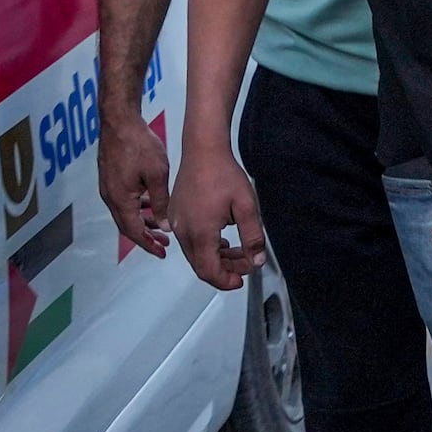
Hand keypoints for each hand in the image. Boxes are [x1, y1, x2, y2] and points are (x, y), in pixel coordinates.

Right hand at [98, 105, 173, 257]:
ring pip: (125, 212)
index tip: (162, 253)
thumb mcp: (157, 175)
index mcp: (120, 199)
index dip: (148, 244)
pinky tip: (150, 203)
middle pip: (127, 225)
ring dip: (142, 221)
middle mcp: (110, 196)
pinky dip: (136, 207)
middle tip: (164, 244)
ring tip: (160, 226)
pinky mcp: (110, 177)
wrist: (119, 119)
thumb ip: (160, 202)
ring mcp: (108, 187)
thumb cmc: (138, 144)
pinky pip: (123, 200)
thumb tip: (165, 226)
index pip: (133, 231)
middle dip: (145, 236)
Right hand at [172, 143, 267, 292]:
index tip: (241, 280)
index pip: (210, 271)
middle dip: (225, 270)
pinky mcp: (174, 216)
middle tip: (246, 264)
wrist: (203, 150)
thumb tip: (257, 260)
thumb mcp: (247, 206)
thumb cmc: (222, 173)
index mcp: (200, 233)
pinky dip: (206, 247)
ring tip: (239, 251)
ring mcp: (176, 223)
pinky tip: (222, 240)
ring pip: (195, 254)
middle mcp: (183, 231)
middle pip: (201, 266)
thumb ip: (253, 237)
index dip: (226, 281)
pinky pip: (189, 241)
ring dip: (217, 258)